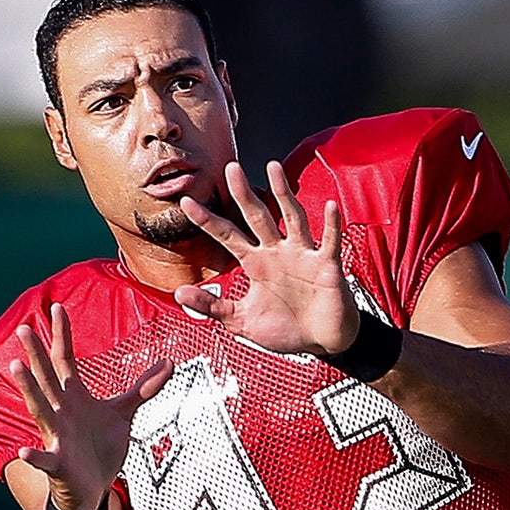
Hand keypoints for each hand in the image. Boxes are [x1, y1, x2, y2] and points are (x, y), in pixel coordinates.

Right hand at [10, 303, 171, 509]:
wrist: (91, 490)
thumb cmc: (100, 449)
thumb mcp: (123, 412)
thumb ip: (143, 388)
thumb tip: (168, 363)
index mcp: (74, 398)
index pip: (65, 360)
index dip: (62, 335)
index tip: (57, 307)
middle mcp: (61, 412)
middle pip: (47, 378)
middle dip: (36, 354)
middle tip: (25, 328)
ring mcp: (56, 437)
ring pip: (40, 409)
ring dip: (29, 389)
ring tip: (17, 367)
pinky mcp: (58, 464)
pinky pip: (45, 459)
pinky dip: (35, 456)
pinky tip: (26, 450)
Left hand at [176, 160, 358, 354]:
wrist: (321, 342)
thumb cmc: (286, 329)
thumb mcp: (241, 320)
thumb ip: (212, 306)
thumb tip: (179, 294)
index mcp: (256, 263)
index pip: (227, 236)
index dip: (207, 220)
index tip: (186, 201)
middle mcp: (277, 252)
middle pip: (257, 216)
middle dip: (243, 193)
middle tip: (229, 168)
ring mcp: (303, 255)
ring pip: (292, 217)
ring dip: (282, 193)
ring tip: (273, 168)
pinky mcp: (326, 265)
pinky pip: (329, 241)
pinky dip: (331, 224)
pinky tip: (330, 207)